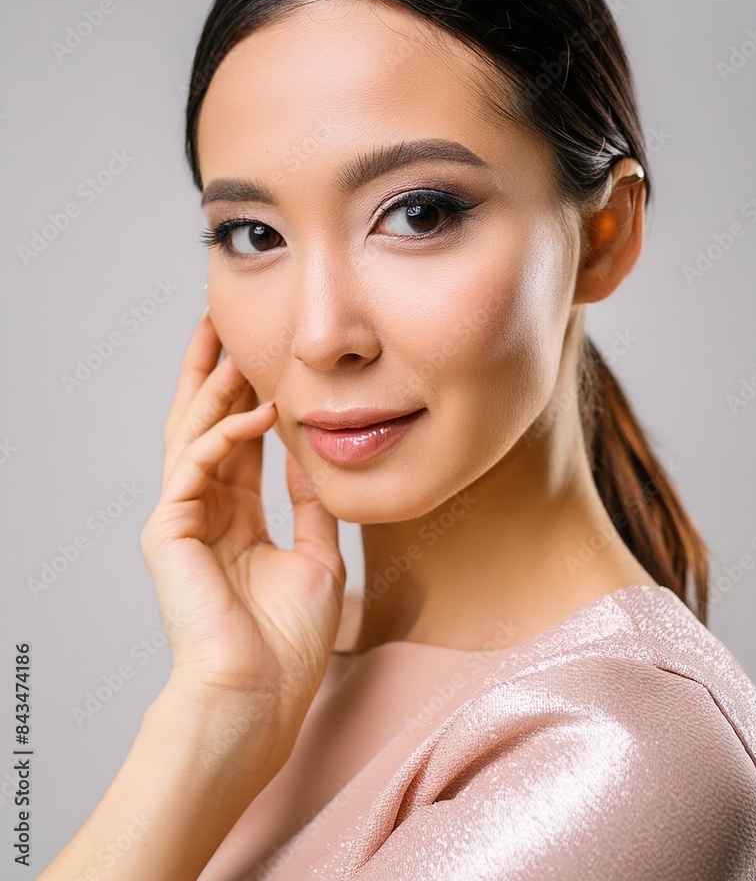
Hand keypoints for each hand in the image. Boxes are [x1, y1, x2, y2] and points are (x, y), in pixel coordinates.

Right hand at [140, 308, 346, 734]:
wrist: (259, 697)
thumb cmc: (287, 643)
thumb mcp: (318, 557)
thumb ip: (312, 506)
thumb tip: (318, 457)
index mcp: (235, 521)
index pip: (238, 444)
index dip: (249, 399)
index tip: (264, 358)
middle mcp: (203, 513)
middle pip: (203, 426)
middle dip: (213, 375)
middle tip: (222, 325)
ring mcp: (182, 521)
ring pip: (191, 434)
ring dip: (212, 387)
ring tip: (229, 340)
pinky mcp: (169, 531)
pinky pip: (194, 465)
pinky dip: (225, 433)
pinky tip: (257, 408)